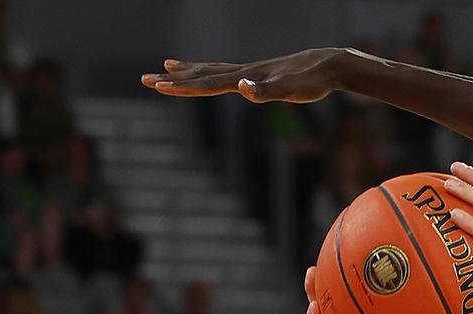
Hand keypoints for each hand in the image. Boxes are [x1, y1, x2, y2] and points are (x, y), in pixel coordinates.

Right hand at [141, 48, 342, 102]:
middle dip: (173, 80)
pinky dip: (212, 72)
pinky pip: (227, 73)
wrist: (328, 64)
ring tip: (165, 65)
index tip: (158, 87)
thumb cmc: (310, 81)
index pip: (207, 83)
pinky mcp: (260, 73)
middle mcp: (243, 72)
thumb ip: (266, 91)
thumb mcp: (291, 89)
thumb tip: (241, 87)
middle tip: (144, 79)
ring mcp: (250, 71)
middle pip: (201, 75)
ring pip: (211, 70)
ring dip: (188, 71)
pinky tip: (213, 74)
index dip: (183, 87)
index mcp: (246, 78)